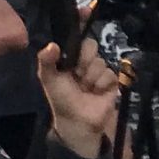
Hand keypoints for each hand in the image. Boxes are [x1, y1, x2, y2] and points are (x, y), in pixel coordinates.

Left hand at [39, 37, 118, 158]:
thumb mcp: (48, 78)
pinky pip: (110, 74)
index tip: (71, 56)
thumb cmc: (61, 97)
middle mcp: (85, 61)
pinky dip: (101, 83)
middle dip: (84, 60)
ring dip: (90, 76)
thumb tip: (53, 45)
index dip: (76, 45)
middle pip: (91, 45)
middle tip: (77, 74)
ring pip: (100, 61)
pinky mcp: (112, 81)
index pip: (76, 39)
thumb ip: (46, 61)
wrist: (77, 119)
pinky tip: (96, 92)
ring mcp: (99, 70)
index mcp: (70, 58)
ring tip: (85, 88)